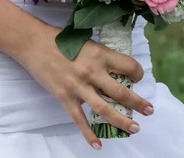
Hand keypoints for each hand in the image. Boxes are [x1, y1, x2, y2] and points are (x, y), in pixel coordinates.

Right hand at [14, 23, 153, 149]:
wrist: (34, 43)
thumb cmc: (60, 39)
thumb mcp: (86, 42)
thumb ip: (100, 56)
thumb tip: (115, 69)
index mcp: (100, 54)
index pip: (129, 66)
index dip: (137, 73)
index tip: (137, 78)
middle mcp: (92, 71)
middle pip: (121, 92)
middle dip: (138, 103)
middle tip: (149, 110)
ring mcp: (78, 87)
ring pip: (105, 109)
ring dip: (122, 121)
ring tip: (135, 128)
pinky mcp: (65, 97)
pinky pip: (80, 120)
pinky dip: (89, 134)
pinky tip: (98, 145)